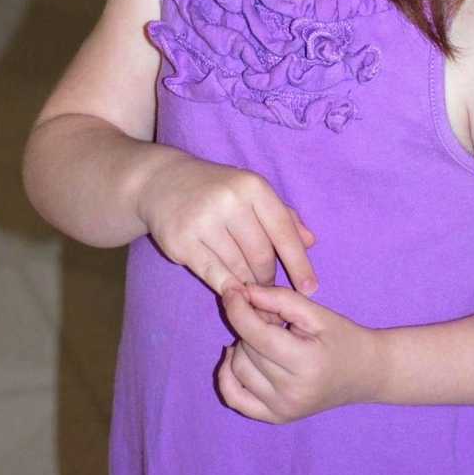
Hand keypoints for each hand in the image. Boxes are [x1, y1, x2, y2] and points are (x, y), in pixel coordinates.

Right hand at [136, 150, 316, 299]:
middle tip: (270, 286)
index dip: (299, 263)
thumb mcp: (251, 191)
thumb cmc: (217, 188)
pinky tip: (235, 292)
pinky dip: (229, 288)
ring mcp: (203, 222)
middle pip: (261, 255)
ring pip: (239, 268)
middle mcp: (229, 201)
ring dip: (250, 284)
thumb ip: (282, 215)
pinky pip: (214, 275)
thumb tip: (311, 241)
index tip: (311, 288)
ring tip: (253, 289)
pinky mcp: (182, 242)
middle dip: (269, 276)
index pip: (283, 231)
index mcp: (252, 187)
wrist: (162, 182)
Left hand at [217, 284, 382, 422]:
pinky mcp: (275, 418)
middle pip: (245, 351)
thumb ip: (279, 299)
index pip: (257, 336)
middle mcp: (291, 393)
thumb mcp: (317, 312)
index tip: (232, 290)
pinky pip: (234, 398)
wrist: (366, 374)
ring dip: (242, 347)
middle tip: (270, 318)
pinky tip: (237, 357)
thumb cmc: (343, 338)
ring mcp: (282, 410)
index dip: (238, 310)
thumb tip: (241, 292)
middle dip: (249, 326)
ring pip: (237, 370)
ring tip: (265, 337)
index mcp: (306, 364)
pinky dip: (227, 376)